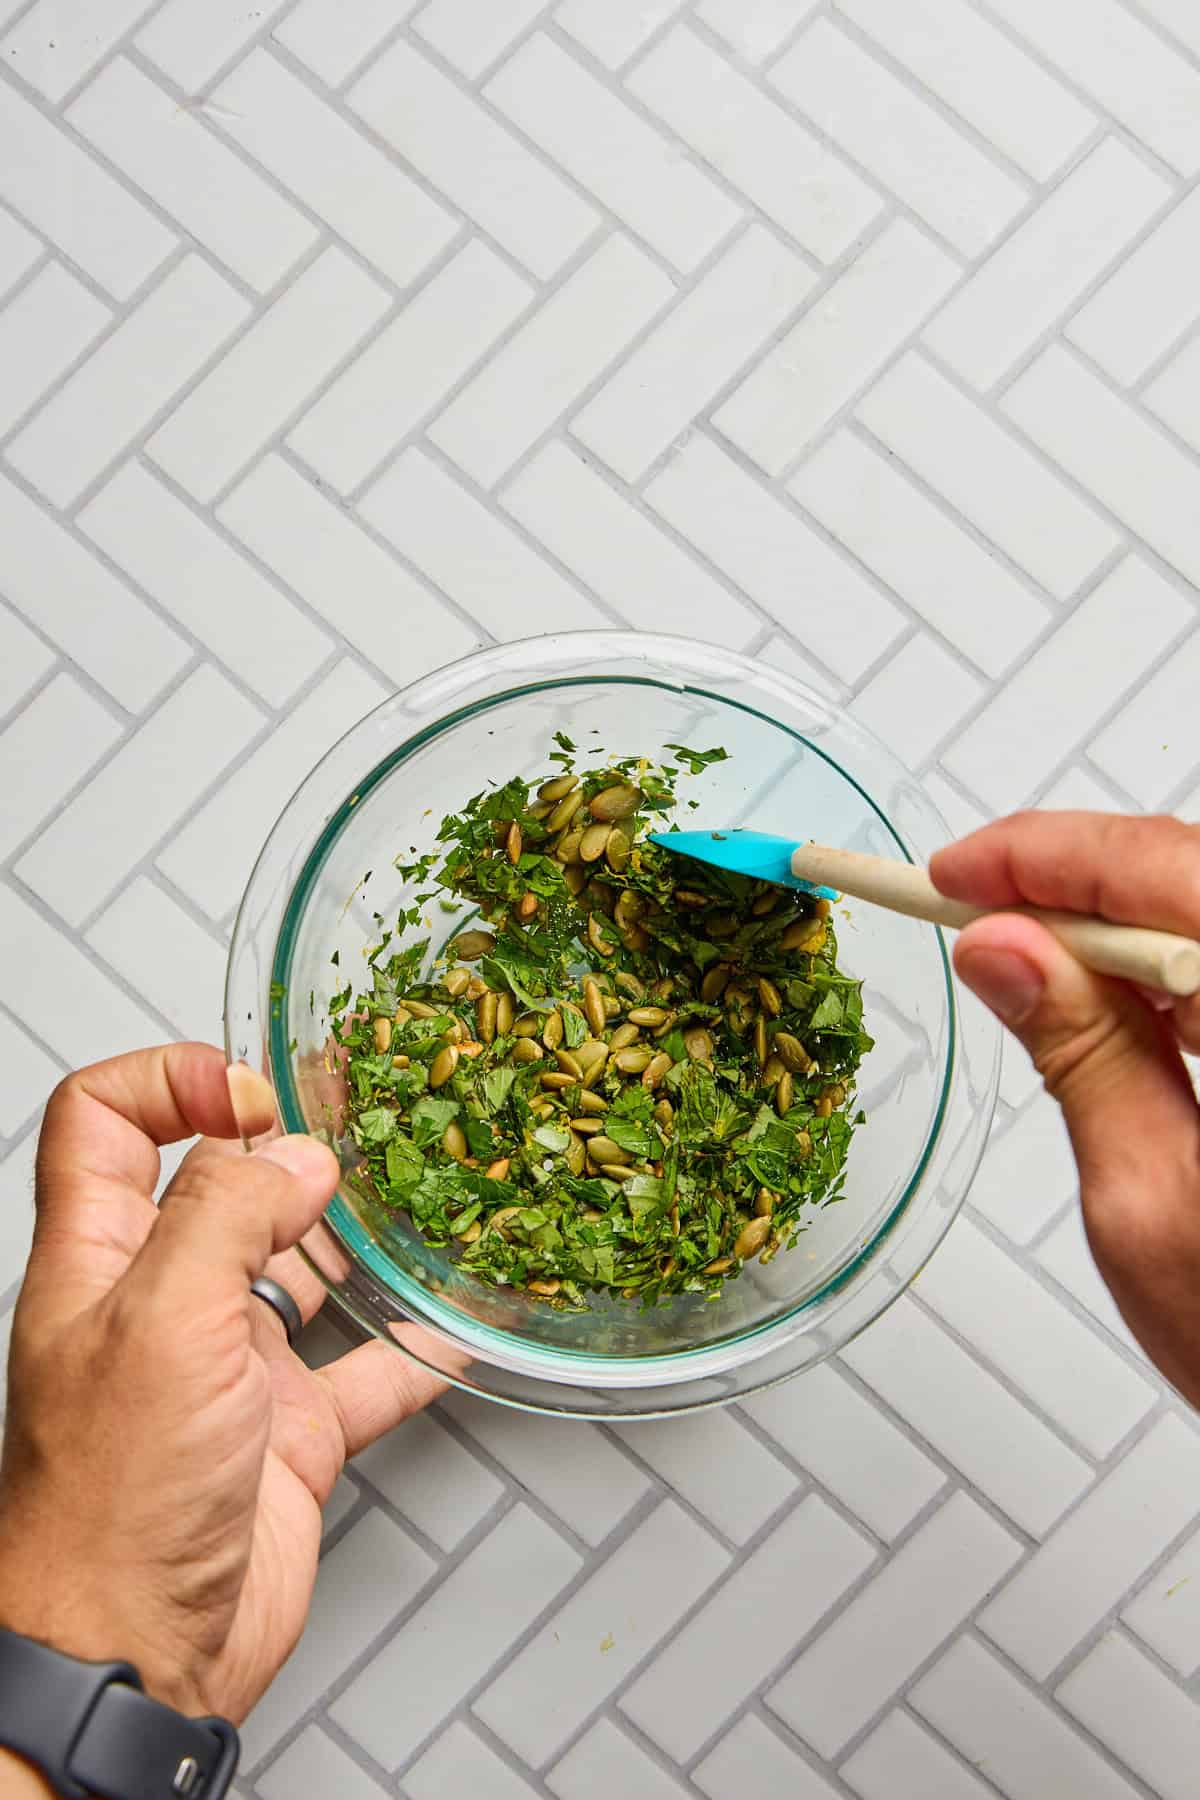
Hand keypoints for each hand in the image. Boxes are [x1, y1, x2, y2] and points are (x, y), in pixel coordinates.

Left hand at [0, 1044, 448, 1732]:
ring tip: (406, 1196)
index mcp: (101, 1256)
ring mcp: (226, 1365)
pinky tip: (448, 1328)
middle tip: (353, 1115)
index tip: (251, 1092)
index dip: (172, 1081)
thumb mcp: (162, 1322)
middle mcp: (161, 1299)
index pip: (107, 1121)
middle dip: (284, 1143)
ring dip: (350, 1234)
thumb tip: (294, 1154)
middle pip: (216, 1183)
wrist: (135, 1655)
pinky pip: (361, 1370)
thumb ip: (228, 1216)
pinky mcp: (285, 1431)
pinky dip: (409, 1347)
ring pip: (294, 1268)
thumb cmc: (108, 1505)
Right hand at [931, 812, 1199, 1403]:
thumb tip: (1003, 948)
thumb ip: (1082, 1055)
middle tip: (970, 909)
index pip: (1163, 871)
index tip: (954, 875)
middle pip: (1193, 875)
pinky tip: (1115, 994)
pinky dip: (1171, 964)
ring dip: (1119, 922)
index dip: (1044, 854)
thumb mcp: (1150, 1206)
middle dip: (1074, 879)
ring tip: (1026, 956)